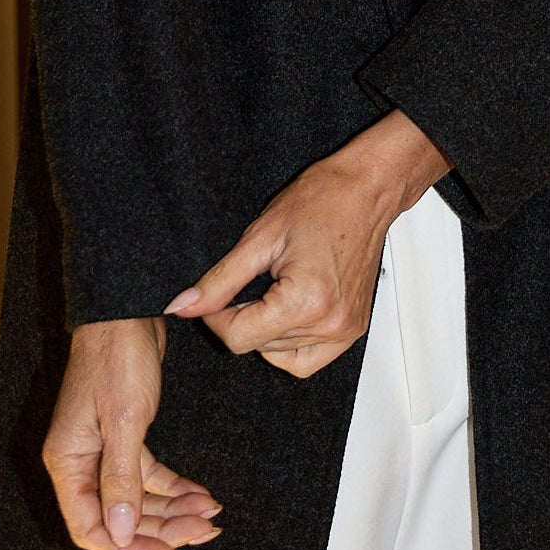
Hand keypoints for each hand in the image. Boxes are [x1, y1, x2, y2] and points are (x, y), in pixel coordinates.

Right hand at [42, 314, 222, 549]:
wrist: (128, 310)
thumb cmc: (117, 357)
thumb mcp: (124, 421)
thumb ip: (121, 479)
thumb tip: (119, 534)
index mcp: (68, 462)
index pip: (91, 528)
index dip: (128, 549)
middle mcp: (81, 461)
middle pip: (118, 517)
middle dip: (161, 529)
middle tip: (203, 533)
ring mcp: (102, 449)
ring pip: (137, 498)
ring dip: (172, 510)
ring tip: (211, 515)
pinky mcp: (125, 435)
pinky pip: (148, 474)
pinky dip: (174, 487)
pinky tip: (200, 494)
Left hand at [161, 111, 450, 375]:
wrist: (367, 190)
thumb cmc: (322, 201)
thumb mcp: (259, 238)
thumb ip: (219, 281)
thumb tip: (182, 307)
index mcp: (305, 301)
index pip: (238, 338)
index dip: (214, 317)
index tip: (214, 295)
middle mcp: (329, 324)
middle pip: (258, 347)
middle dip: (241, 318)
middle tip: (250, 280)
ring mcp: (345, 331)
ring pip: (279, 356)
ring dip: (265, 330)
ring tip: (273, 289)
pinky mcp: (353, 331)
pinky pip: (308, 359)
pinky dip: (289, 344)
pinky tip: (286, 312)